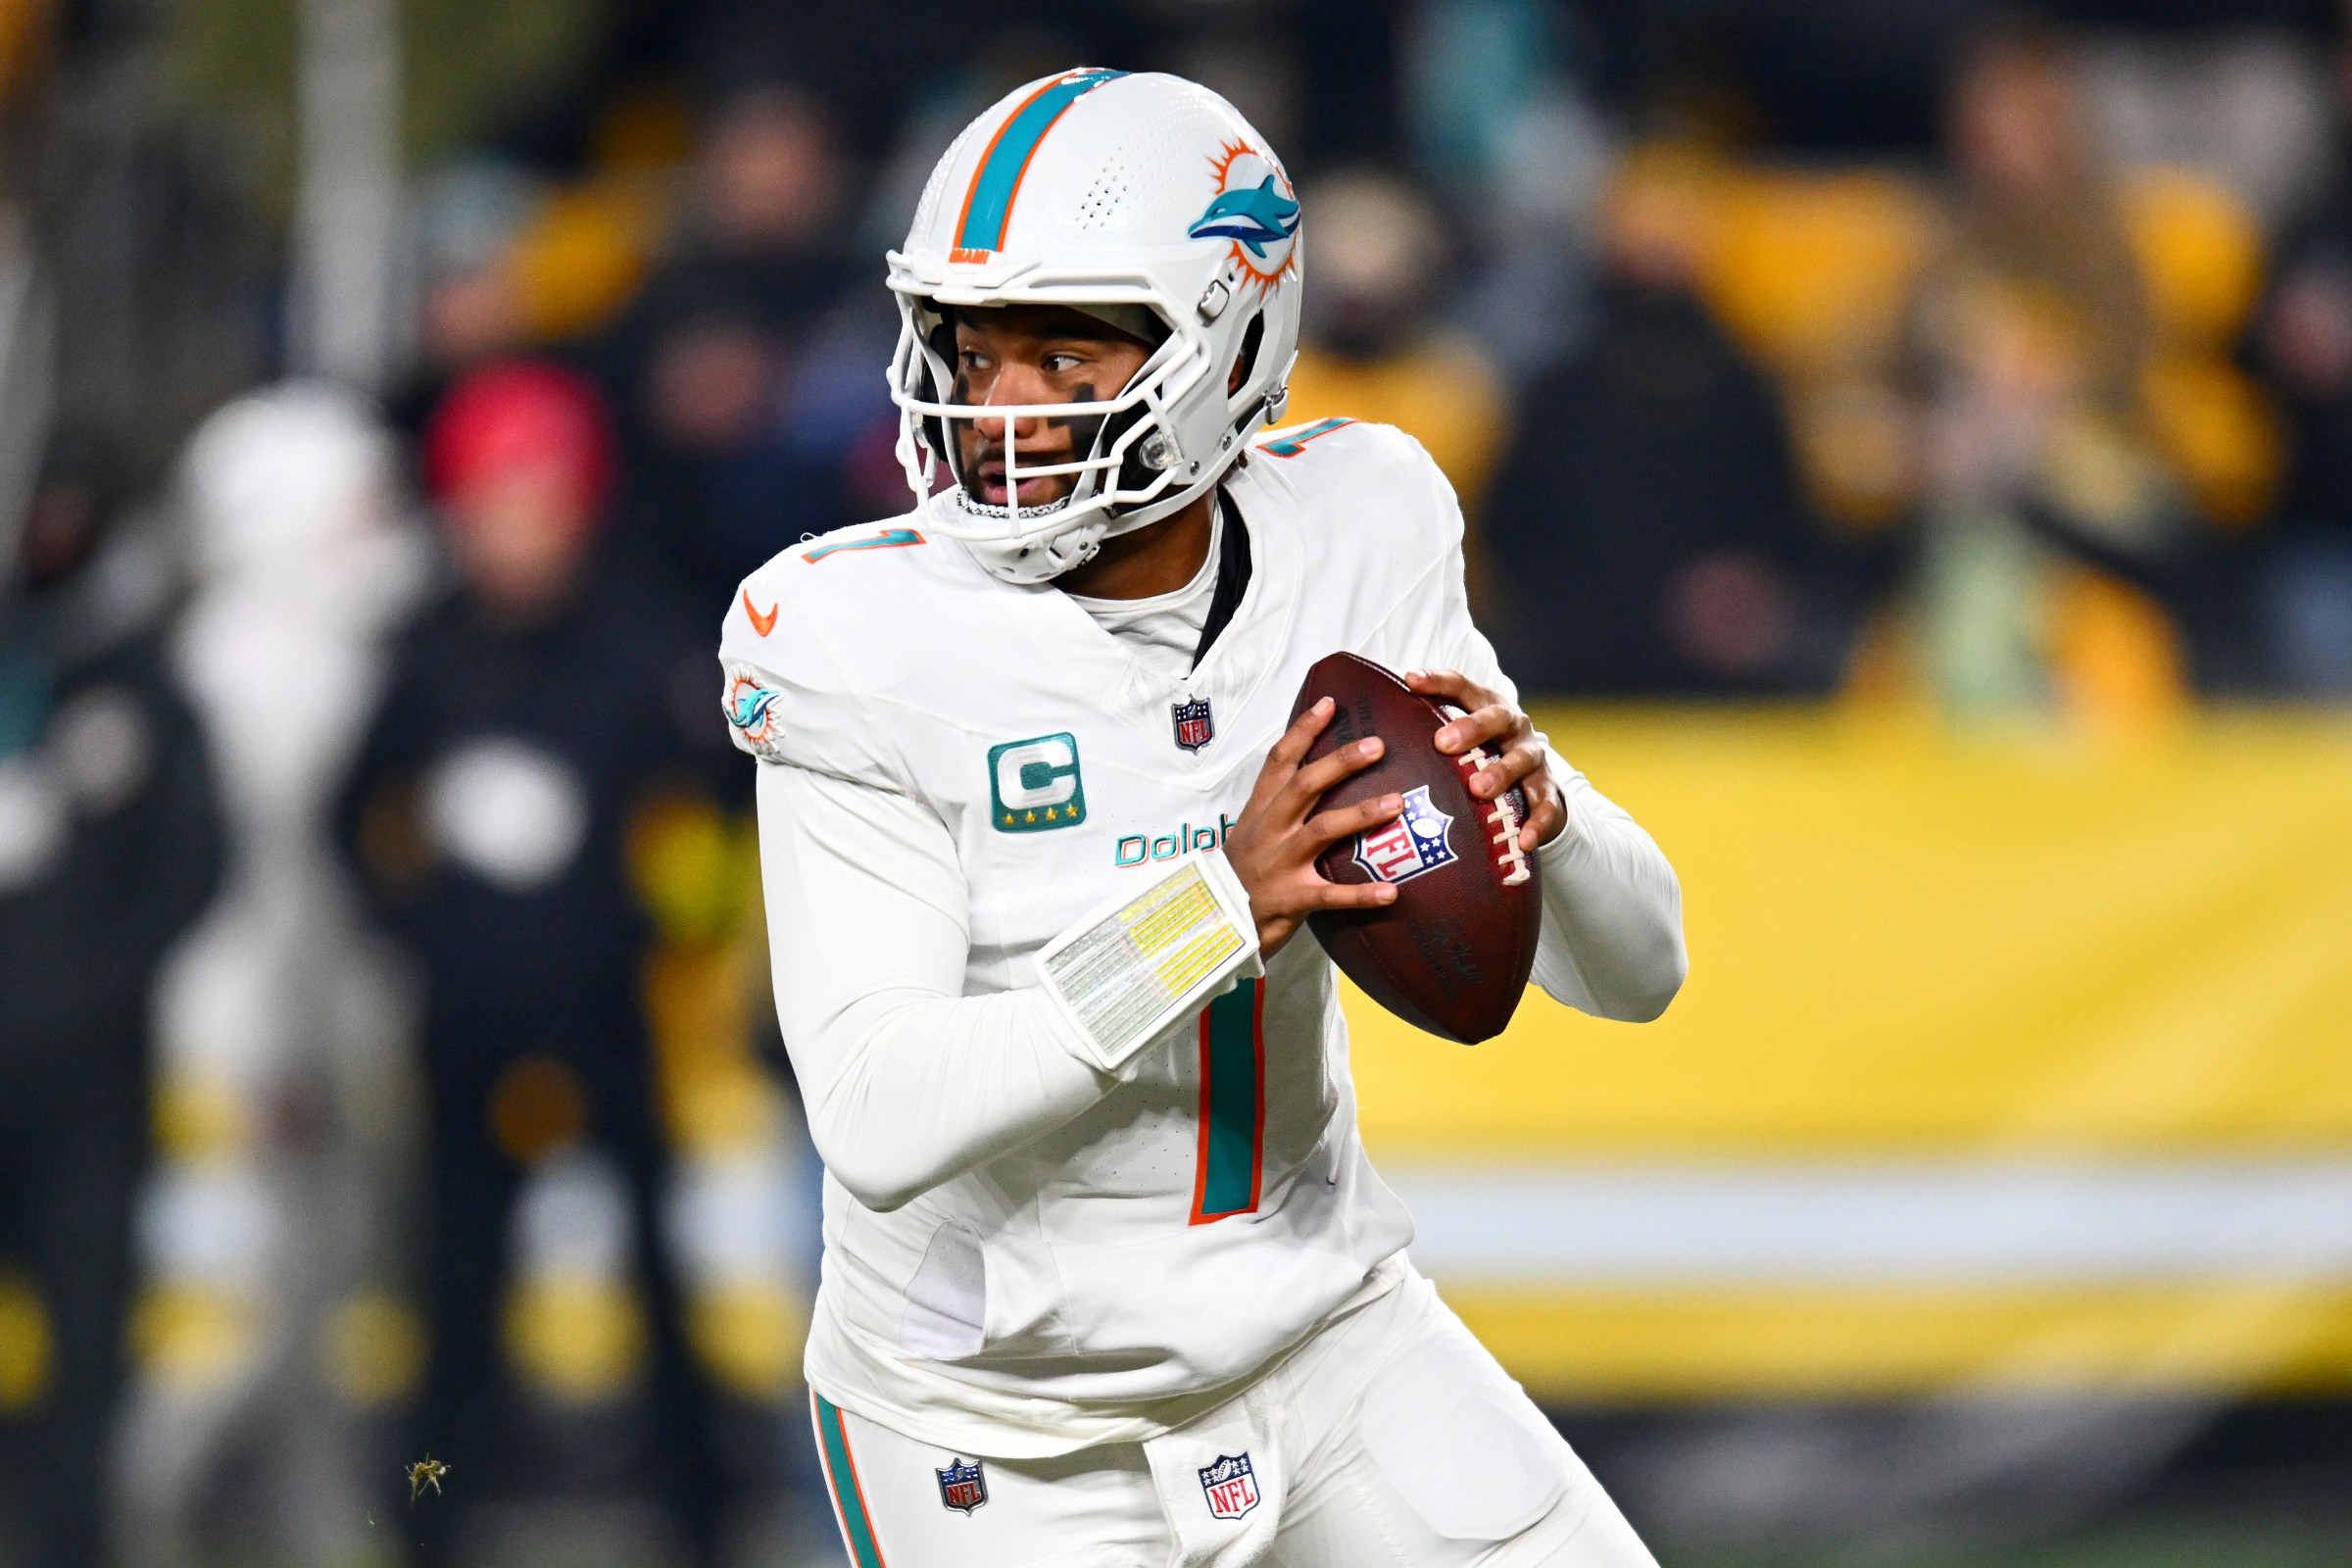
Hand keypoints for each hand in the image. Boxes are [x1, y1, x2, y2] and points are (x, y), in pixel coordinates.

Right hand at [1222, 697, 1404, 958]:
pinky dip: (1361, 894)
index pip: (1280, 761)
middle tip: (1377, 746)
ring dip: (1360, 814)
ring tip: (1396, 803)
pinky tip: (1391, 892)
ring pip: (1321, 830)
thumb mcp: (1251, 832)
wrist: (1213, 921)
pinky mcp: (1291, 898)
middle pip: (1305, 786)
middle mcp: (1270, 830)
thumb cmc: (1240, 874)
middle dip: (1340, 762)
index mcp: (1261, 810)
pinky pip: (1331, 896)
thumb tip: (1319, 777)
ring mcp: (1280, 863)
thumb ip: (1279, 808)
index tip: (1330, 703)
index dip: (1303, 730)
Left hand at [1404, 669, 1562, 852]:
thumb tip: (1369, 726)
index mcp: (1487, 706)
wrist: (1536, 780)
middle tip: (1442, 743)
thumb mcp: (1460, 735)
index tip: (1410, 680)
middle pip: (1495, 719)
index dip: (1438, 682)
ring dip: (1500, 773)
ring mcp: (1532, 757)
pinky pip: (1544, 806)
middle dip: (1471, 729)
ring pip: (1520, 760)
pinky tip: (1524, 838)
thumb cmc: (1483, 753)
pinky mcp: (1547, 790)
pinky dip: (1536, 822)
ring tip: (1477, 789)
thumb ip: (1425, 728)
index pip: (1463, 687)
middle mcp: (1513, 726)